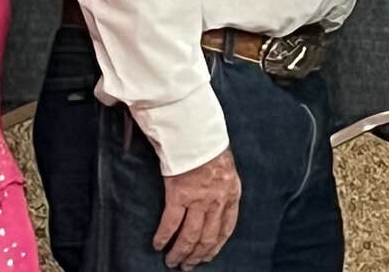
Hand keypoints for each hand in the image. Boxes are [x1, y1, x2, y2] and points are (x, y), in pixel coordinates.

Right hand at [153, 147, 240, 269]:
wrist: (197, 130)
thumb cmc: (209, 145)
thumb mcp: (226, 168)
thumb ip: (222, 189)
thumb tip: (215, 205)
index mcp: (231, 195)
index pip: (226, 229)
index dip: (216, 247)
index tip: (207, 257)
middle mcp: (217, 201)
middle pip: (207, 238)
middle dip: (197, 255)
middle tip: (187, 266)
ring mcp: (198, 199)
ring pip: (190, 236)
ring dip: (180, 252)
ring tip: (172, 261)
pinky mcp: (179, 195)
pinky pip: (171, 223)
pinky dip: (164, 236)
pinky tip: (158, 245)